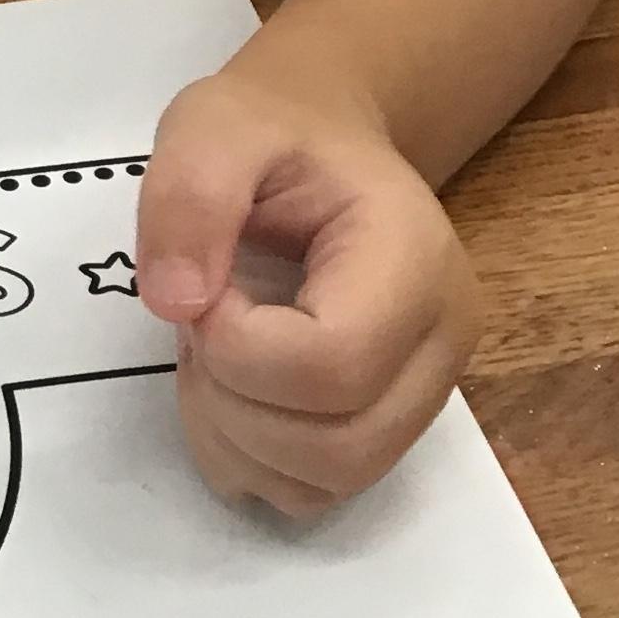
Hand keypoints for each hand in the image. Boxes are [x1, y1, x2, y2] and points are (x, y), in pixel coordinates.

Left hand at [134, 63, 483, 516]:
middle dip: (233, 401)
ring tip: (213, 351)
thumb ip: (190, 197)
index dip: (238, 345)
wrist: (318, 143)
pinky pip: (316, 491)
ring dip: (235, 436)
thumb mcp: (213, 125)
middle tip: (199, 324)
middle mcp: (441, 343)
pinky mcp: (387, 430)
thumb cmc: (270, 132)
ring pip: (329, 482)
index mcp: (414, 259)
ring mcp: (422, 397)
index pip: (335, 363)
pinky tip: (231, 388)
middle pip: (340, 445)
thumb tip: (177, 304)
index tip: (202, 287)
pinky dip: (250, 460)